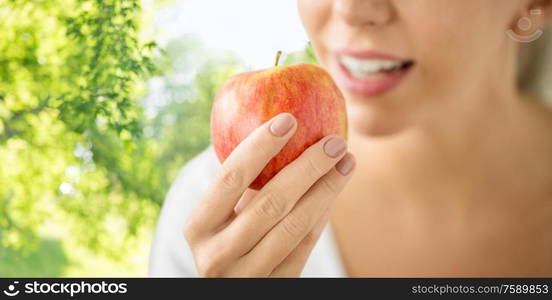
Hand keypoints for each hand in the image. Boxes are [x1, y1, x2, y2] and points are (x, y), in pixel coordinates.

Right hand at [183, 113, 355, 276]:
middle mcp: (217, 255)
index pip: (231, 178)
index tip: (288, 119)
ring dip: (326, 189)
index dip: (260, 146)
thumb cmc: (223, 237)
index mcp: (197, 227)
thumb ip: (235, 183)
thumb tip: (277, 124)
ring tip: (346, 162)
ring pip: (295, 226)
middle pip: (271, 202)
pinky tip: (334, 191)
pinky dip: (322, 214)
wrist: (228, 288)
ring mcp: (247, 276)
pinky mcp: (275, 287)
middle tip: (334, 141)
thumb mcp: (216, 216)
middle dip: (308, 167)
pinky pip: (305, 245)